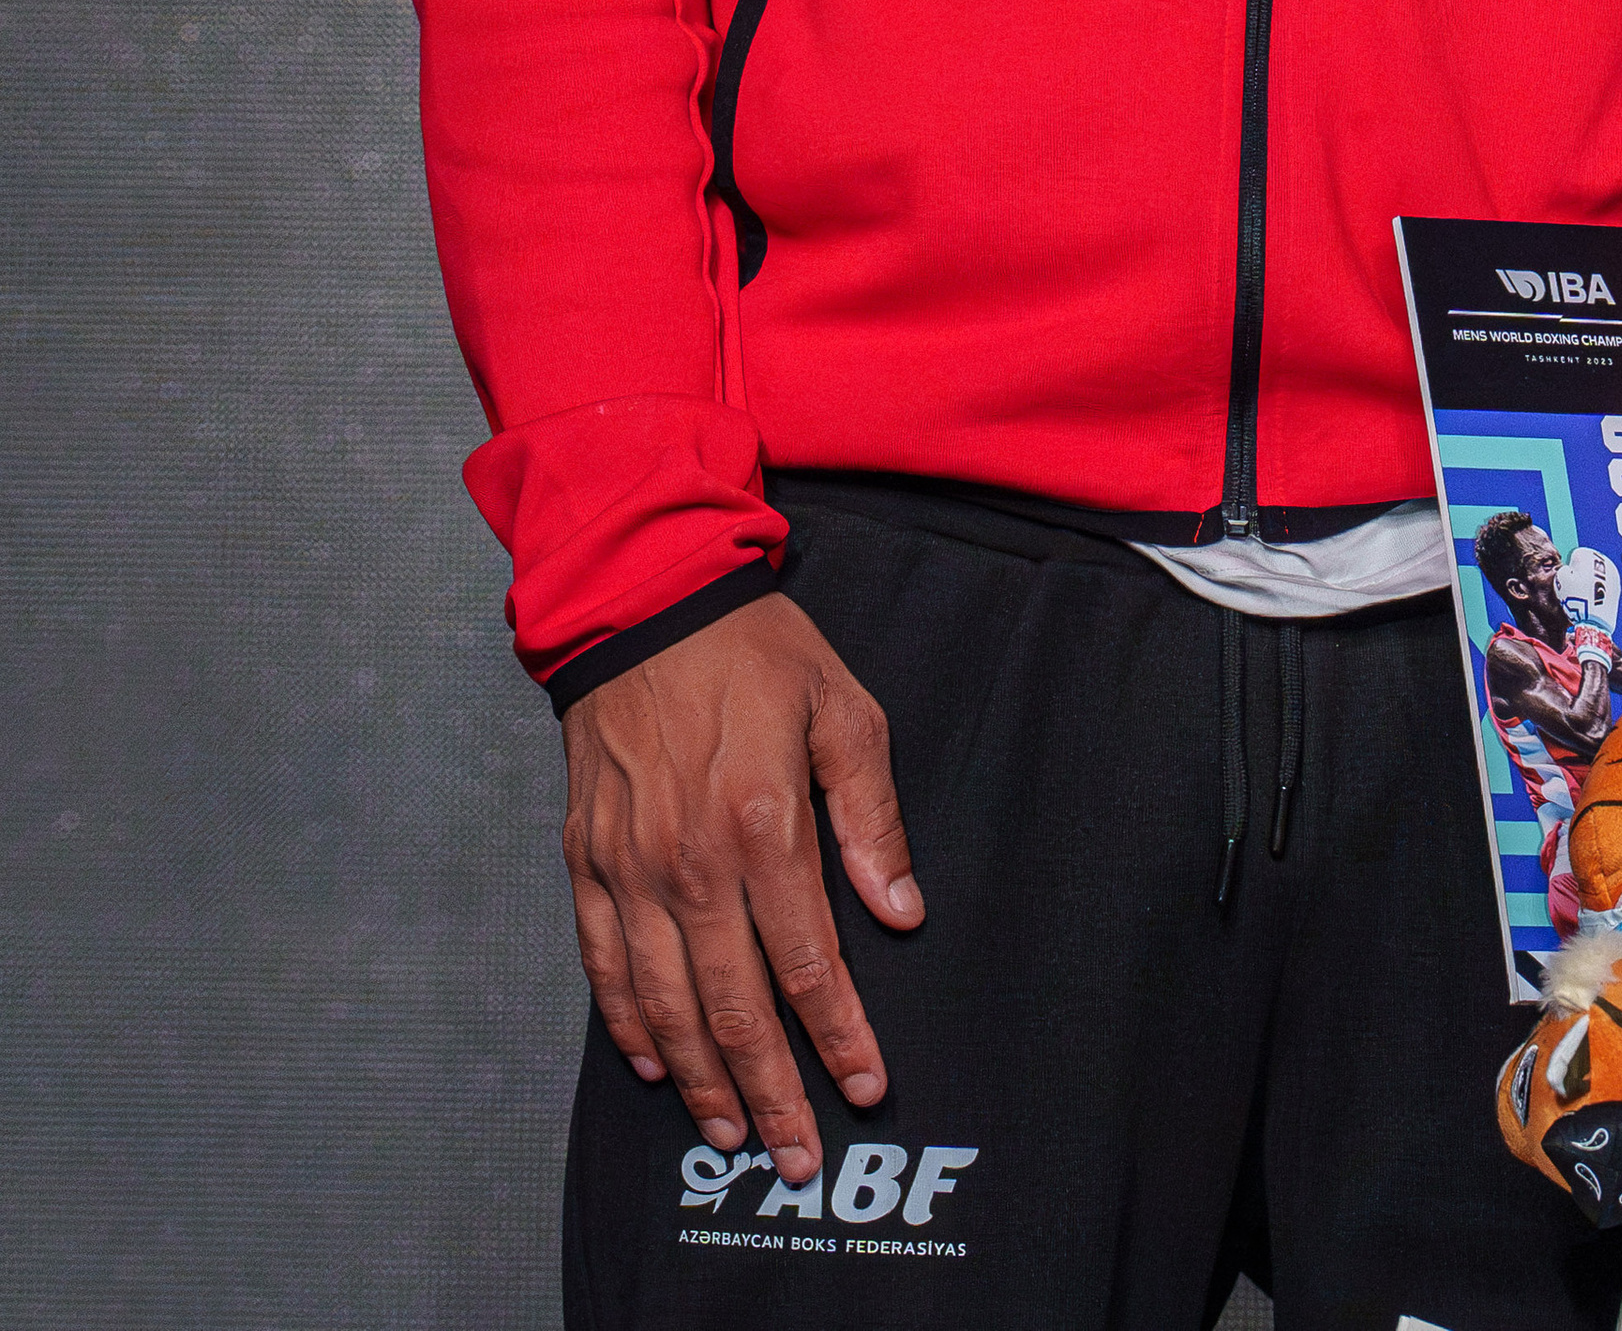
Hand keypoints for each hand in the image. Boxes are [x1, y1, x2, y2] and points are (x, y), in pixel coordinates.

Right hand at [561, 594, 923, 1186]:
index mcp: (764, 823)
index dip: (840, 1036)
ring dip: (703, 1080)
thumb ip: (871, 817)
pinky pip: (605, 966)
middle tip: (801, 1155)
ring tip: (733, 1134)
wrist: (642, 599)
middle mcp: (690, 861)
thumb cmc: (753, 650)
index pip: (809, 962)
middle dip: (774, 1092)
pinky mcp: (586, 860)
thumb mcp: (843, 709)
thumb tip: (901, 912)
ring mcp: (630, 867)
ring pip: (668, 1004)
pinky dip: (631, 1025)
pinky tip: (657, 1065)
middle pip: (736, 1007)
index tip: (867, 1087)